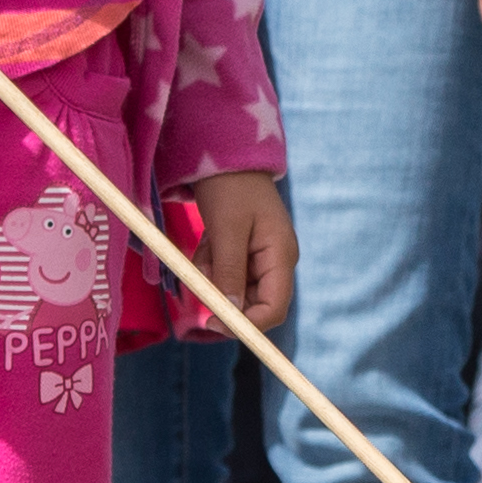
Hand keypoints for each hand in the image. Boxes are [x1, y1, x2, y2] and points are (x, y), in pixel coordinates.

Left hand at [184, 169, 294, 325]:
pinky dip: (211, 265)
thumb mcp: (226, 229)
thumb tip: (230, 314)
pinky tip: (208, 241)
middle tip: (200, 272)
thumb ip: (230, 271)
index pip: (274, 309)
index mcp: (281, 257)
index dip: (246, 324)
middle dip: (223, 294)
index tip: (211, 323)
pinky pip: (225, 274)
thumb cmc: (230, 188)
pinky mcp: (245, 254)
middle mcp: (276, 263)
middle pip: (251, 304)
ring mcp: (261, 259)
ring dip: (213, 276)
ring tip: (206, 245)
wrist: (225, 158)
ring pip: (234, 290)